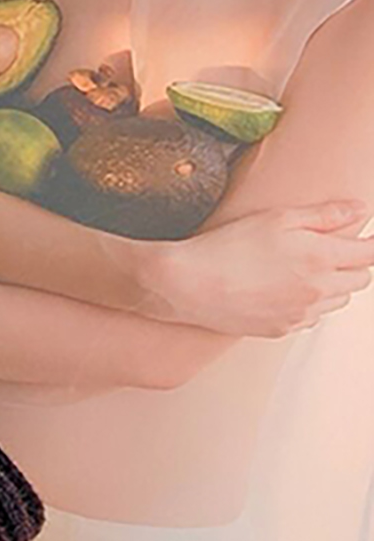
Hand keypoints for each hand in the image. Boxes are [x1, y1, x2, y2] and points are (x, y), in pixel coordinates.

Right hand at [139, 202, 373, 336]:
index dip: (371, 244)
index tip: (365, 240)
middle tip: (329, 251)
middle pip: (360, 281)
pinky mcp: (279, 330)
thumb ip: (325, 215)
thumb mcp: (277, 218)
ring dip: (331, 287)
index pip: (370, 254)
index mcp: (322, 258)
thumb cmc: (227, 247)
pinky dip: (306, 305)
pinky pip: (309, 319)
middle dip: (352, 265)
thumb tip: (359, 210)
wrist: (186, 285)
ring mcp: (299, 314)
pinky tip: (281, 291)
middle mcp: (317, 291)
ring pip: (336, 302)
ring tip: (301, 272)